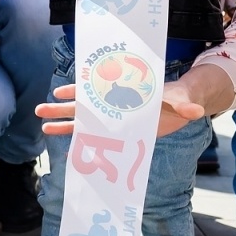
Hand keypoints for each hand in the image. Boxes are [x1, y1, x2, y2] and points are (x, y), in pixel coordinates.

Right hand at [38, 81, 208, 138]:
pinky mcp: (117, 131)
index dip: (79, 90)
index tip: (62, 92)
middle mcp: (113, 104)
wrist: (182, 106)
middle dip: (62, 107)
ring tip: (43, 126)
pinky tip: (65, 145)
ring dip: (64, 123)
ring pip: (83, 120)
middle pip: (83, 105)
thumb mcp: (180, 99)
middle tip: (40, 110)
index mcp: (123, 92)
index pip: (97, 90)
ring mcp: (113, 118)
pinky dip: (80, 139)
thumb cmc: (178, 98)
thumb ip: (184, 105)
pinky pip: (94, 136)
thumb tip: (195, 112)